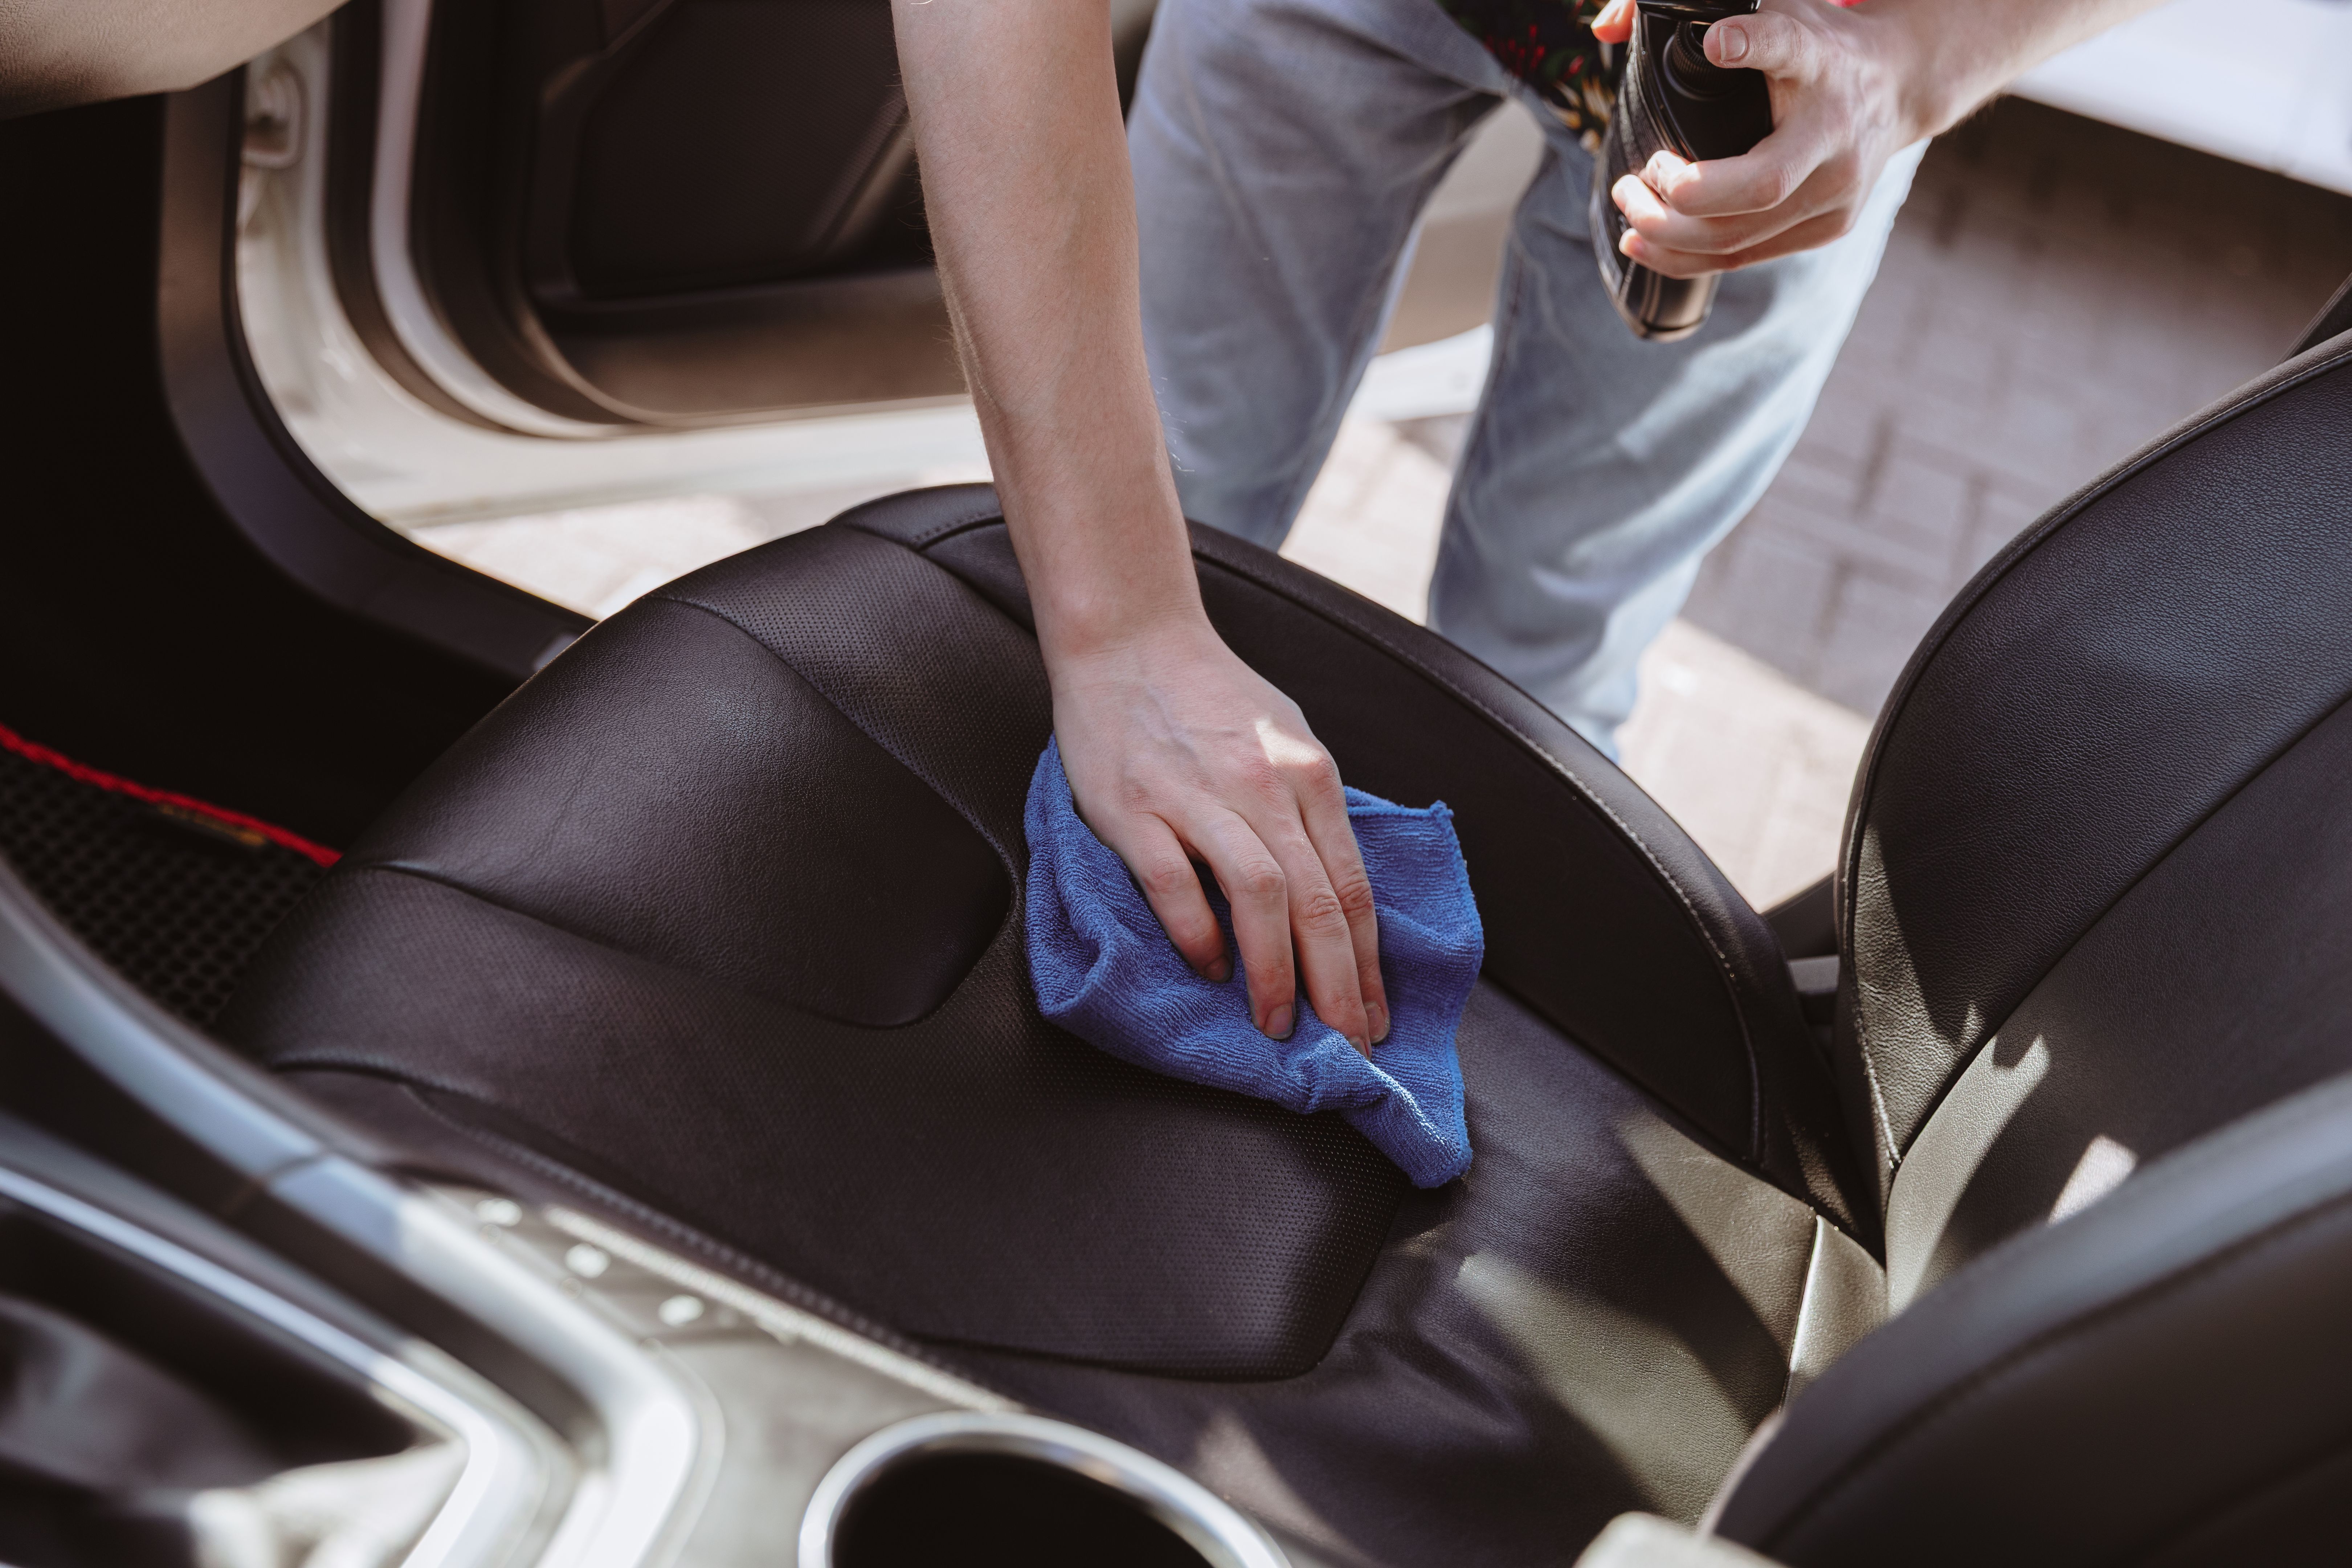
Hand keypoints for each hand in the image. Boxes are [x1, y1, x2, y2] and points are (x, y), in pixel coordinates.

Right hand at [1048, 616, 1387, 1054]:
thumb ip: (1309, 809)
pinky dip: (1198, 935)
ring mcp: (1198, 798)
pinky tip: (1210, 970)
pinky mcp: (1136, 808)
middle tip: (1345, 1046)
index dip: (1370, 964)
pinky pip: (1176, 885)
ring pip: (1260, 900)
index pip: (1352, 888)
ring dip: (1276, 974)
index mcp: (1308, 775)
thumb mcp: (1285, 739)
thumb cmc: (1207, 693)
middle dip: (1338, 988)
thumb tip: (1333, 884)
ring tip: (1278, 1025)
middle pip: (1319, 904)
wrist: (1129, 635)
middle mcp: (1264, 788)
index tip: (1378, 1018)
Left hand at [1598, 0, 1926, 277]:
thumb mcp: (1777, 7)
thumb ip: (1703, 7)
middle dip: (1680, 196)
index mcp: (1822, 64)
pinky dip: (1687, 257)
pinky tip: (1646, 244)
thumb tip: (1606, 25)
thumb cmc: (1821, 47)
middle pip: (1757, 186)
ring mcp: (1837, 191)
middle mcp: (1835, 134)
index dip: (1754, 45)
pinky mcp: (1829, 226)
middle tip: (1631, 182)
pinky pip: (1745, 257)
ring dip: (1669, 234)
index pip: (1790, 48)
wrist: (1899, 86)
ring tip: (1627, 211)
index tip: (1715, 42)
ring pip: (1741, 236)